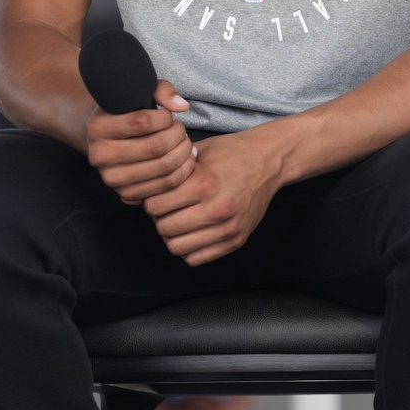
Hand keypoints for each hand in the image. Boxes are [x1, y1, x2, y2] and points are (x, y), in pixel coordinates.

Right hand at [85, 80, 196, 204]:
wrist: (104, 140)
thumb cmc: (126, 113)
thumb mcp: (137, 93)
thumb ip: (161, 90)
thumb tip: (181, 106)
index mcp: (97, 127)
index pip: (143, 122)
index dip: (165, 118)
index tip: (168, 116)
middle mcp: (100, 155)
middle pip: (156, 147)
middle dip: (179, 136)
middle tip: (181, 130)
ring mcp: (111, 178)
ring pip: (163, 168)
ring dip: (184, 154)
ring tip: (185, 143)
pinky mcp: (125, 194)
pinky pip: (164, 188)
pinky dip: (182, 173)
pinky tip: (183, 160)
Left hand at [142, 125, 289, 265]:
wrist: (270, 161)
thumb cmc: (231, 153)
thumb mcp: (198, 152)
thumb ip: (171, 171)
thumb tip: (139, 190)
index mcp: (205, 184)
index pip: (156, 206)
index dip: (150, 200)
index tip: (157, 195)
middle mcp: (218, 208)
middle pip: (164, 228)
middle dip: (160, 218)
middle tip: (167, 209)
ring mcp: (229, 228)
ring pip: (178, 247)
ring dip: (173, 235)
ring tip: (179, 220)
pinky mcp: (236, 240)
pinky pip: (197, 258)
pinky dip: (188, 248)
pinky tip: (192, 232)